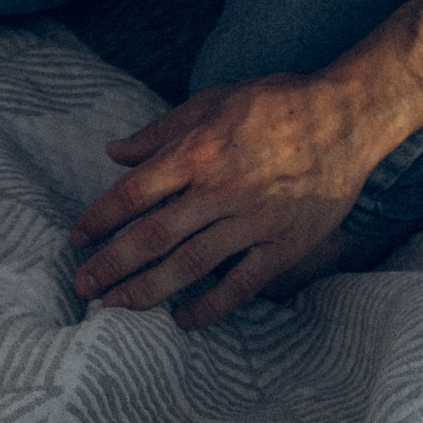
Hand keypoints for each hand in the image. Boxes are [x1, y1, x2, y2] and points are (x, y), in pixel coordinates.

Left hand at [68, 73, 381, 329]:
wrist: (344, 119)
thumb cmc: (273, 104)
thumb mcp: (211, 102)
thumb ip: (161, 131)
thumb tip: (115, 153)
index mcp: (196, 150)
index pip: (134, 192)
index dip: (100, 218)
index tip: (78, 238)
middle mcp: (218, 190)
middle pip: (153, 235)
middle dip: (112, 264)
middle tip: (82, 287)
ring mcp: (252, 222)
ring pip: (189, 266)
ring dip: (147, 290)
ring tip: (116, 307)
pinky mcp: (283, 246)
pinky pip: (240, 286)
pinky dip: (210, 307)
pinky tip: (184, 321)